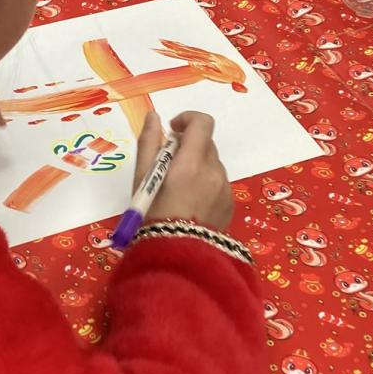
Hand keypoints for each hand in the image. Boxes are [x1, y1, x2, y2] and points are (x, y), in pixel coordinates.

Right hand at [136, 111, 233, 231]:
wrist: (174, 257)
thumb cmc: (151, 216)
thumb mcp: (142, 178)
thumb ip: (148, 142)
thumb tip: (154, 116)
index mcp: (191, 162)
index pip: (202, 123)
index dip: (187, 120)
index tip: (172, 131)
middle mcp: (213, 171)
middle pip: (205, 144)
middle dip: (188, 147)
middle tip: (168, 167)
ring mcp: (225, 189)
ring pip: (212, 164)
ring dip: (197, 167)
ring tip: (179, 192)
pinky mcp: (230, 204)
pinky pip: (219, 183)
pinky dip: (206, 185)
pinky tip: (191, 205)